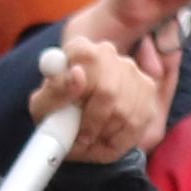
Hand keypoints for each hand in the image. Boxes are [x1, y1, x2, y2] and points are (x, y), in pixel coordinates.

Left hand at [48, 20, 167, 161]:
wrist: (74, 122)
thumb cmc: (55, 112)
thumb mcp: (43, 106)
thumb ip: (55, 91)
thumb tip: (77, 75)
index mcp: (79, 50)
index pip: (84, 57)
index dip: (77, 86)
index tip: (71, 109)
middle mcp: (108, 54)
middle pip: (108, 92)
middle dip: (92, 124)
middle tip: (79, 138)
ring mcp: (132, 71)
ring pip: (123, 113)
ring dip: (104, 135)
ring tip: (89, 140)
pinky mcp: (148, 92)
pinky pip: (137, 124)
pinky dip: (119, 140)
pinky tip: (105, 139)